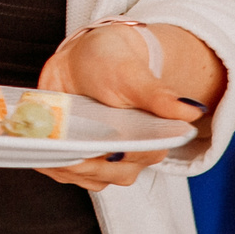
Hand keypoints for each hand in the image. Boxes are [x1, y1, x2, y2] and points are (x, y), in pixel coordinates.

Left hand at [35, 21, 221, 190]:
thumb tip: (192, 112)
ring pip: (89, 178)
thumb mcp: (134, 76)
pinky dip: (54, 167)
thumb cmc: (115, 61)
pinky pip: (68, 173)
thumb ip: (160, 96)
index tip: (101, 151)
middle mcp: (129, 151)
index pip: (141, 156)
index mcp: (152, 134)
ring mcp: (102, 156)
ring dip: (67, 169)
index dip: (119, 156)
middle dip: (87, 165)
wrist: (84, 55)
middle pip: (112, 174)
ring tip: (48, 152)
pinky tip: (42, 155)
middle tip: (67, 150)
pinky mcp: (79, 155)